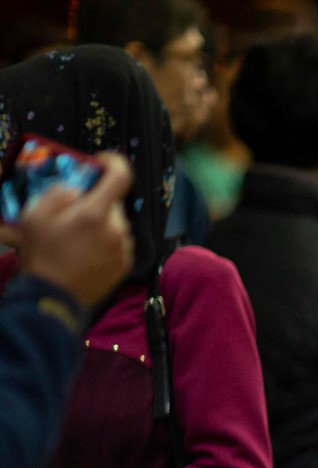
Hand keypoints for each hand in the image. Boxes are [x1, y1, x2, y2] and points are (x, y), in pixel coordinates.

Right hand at [0, 154, 132, 310]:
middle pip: (112, 202)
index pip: (121, 176)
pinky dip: (105, 240)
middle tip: (71, 213)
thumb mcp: (34, 215)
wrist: (54, 296)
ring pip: (115, 222)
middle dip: (94, 201)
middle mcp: (117, 229)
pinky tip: (85, 251)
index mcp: (95, 214)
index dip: (113, 162)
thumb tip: (78, 187)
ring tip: (75, 238)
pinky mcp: (126, 263)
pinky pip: (118, 242)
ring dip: (99, 223)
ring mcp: (124, 248)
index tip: (100, 162)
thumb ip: (58, 192)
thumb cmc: (41, 255)